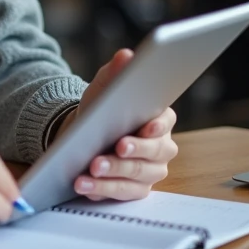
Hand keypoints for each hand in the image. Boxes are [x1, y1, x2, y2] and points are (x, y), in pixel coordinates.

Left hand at [58, 49, 177, 201]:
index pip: (165, 121)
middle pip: (154, 152)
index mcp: (159, 119)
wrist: (85, 137)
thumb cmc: (102, 111)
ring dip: (113, 173)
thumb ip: (115, 73)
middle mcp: (161, 147)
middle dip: (133, 151)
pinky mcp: (135, 189)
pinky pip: (122, 192)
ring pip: (137, 175)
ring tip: (91, 168)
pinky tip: (84, 184)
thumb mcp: (103, 89)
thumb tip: (126, 55)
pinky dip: (102, 190)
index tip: (146, 127)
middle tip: (115, 148)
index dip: (157, 125)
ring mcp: (150, 171)